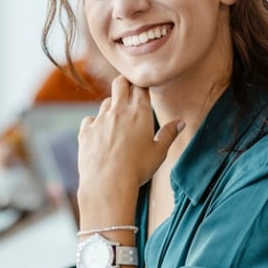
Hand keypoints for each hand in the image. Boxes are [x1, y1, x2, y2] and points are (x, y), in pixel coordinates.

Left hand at [76, 76, 182, 219]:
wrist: (108, 184)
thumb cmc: (138, 169)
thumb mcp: (159, 152)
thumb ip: (169, 134)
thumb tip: (180, 122)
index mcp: (140, 113)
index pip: (140, 87)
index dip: (141, 85)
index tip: (142, 89)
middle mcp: (119, 111)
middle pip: (120, 83)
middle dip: (124, 83)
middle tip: (128, 90)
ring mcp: (100, 120)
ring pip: (106, 102)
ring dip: (112, 107)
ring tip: (117, 121)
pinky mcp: (86, 131)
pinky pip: (90, 120)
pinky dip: (95, 124)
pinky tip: (100, 134)